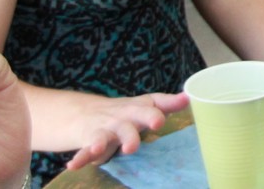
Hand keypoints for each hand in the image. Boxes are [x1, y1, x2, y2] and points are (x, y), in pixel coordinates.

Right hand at [63, 91, 189, 170]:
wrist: (83, 112)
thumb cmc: (125, 113)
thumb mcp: (144, 106)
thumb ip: (166, 104)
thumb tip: (189, 97)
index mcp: (138, 108)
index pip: (154, 103)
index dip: (168, 103)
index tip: (179, 106)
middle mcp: (122, 116)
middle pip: (131, 119)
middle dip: (139, 124)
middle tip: (148, 131)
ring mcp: (104, 128)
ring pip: (105, 135)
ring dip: (102, 142)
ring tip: (99, 149)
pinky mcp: (88, 141)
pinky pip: (83, 151)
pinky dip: (79, 157)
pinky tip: (74, 165)